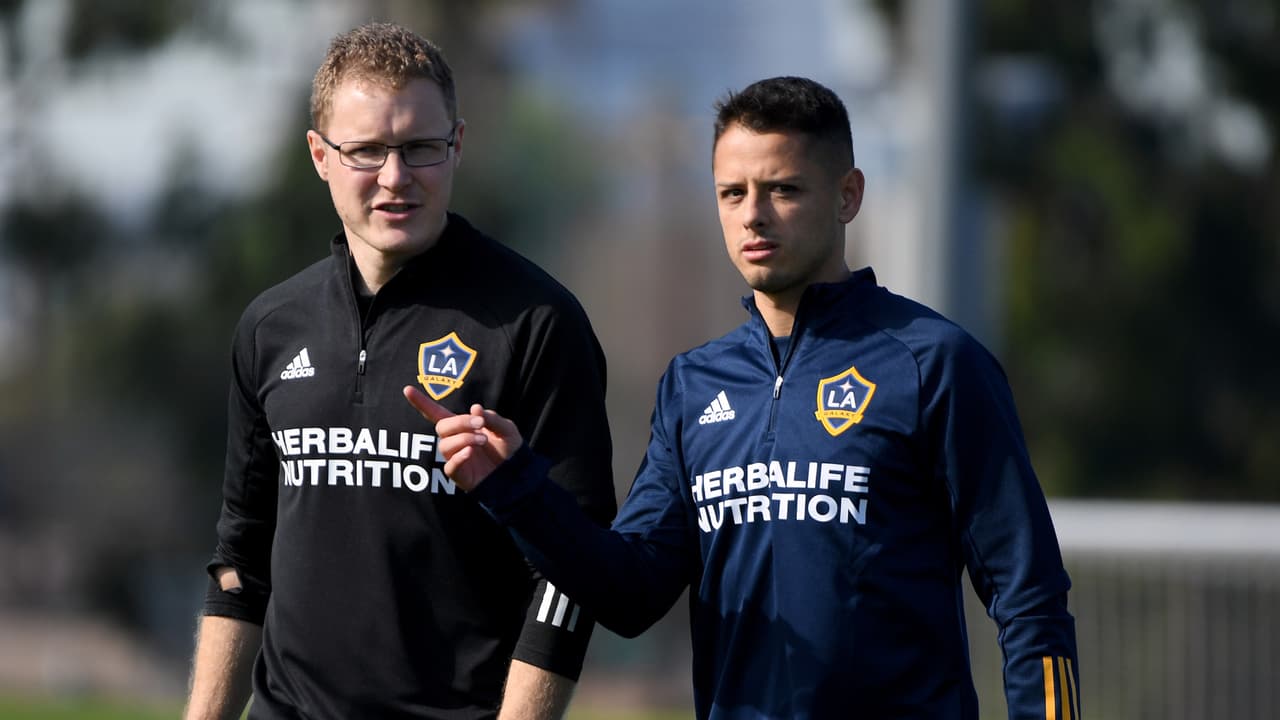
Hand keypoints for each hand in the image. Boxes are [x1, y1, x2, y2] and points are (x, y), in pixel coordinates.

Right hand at [402, 386, 524, 490]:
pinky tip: (471, 452)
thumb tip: (475, 408)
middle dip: (460, 422)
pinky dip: (459, 457)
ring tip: (483, 440)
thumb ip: (492, 418)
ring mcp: (455, 457)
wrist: (519, 474)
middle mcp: (455, 441)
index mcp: (463, 427)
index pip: (437, 413)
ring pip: (445, 445)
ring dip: (464, 438)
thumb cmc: (509, 450)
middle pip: (442, 426)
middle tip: (480, 423)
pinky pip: (450, 466)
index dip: (422, 402)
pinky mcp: (459, 475)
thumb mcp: (506, 428)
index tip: (407, 389)